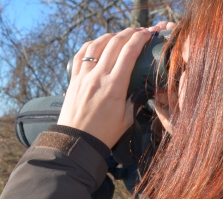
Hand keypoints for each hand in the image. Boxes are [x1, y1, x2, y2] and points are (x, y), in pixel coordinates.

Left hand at [58, 21, 176, 147]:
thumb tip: (141, 88)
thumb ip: (135, 100)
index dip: (141, 38)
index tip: (148, 34)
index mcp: (115, 86)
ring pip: (96, 45)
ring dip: (109, 36)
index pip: (129, 52)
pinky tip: (97, 44)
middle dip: (129, 33)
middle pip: (114, 43)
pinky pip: (80, 55)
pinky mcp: (73, 80)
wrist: (77, 142)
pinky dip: (90, 45)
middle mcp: (98, 77)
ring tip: (119, 36)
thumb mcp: (127, 119)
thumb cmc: (104, 134)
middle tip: (138, 32)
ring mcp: (83, 77)